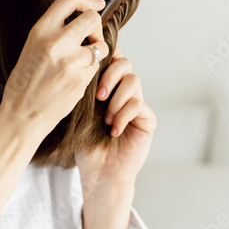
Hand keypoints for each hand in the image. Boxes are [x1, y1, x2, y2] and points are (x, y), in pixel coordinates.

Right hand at [0, 0, 109, 137]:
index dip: (87, 0)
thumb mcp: (31, 48)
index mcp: (40, 31)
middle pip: (92, 19)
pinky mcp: (80, 79)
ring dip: (97, 52)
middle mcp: (55, 42)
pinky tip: (77, 78)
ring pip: (101, 46)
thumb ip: (52, 31)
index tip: (96, 5)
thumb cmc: (24, 84)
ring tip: (82, 63)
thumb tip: (78, 17)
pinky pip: (97, 67)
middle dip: (96, 28)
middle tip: (91, 39)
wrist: (21, 115)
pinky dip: (92, 71)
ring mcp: (70, 61)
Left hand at [74, 43, 156, 186]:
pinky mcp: (147, 120)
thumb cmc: (87, 145)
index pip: (111, 60)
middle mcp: (124, 93)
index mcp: (108, 88)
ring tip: (106, 119)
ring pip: (133, 81)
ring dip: (116, 99)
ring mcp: (138, 105)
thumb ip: (85, 89)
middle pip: (125, 63)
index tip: (91, 65)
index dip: (105, 55)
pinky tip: (114, 130)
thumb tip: (81, 64)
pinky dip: (123, 116)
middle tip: (99, 97)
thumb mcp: (80, 113)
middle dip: (110, 75)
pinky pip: (138, 105)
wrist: (99, 173)